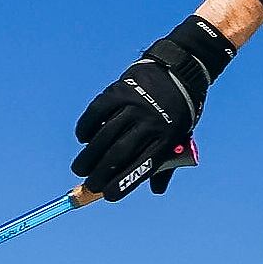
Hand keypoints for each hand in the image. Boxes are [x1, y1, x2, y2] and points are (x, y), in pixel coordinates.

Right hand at [72, 16, 233, 198]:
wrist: (181, 68)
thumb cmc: (182, 107)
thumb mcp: (183, 134)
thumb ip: (169, 161)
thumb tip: (156, 190)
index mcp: (167, 138)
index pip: (141, 167)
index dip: (123, 183)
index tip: (107, 195)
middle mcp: (150, 123)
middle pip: (119, 154)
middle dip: (100, 173)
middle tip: (88, 184)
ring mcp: (134, 105)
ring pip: (105, 136)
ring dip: (89, 155)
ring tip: (79, 168)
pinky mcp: (120, 90)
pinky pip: (98, 111)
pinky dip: (87, 126)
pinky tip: (83, 138)